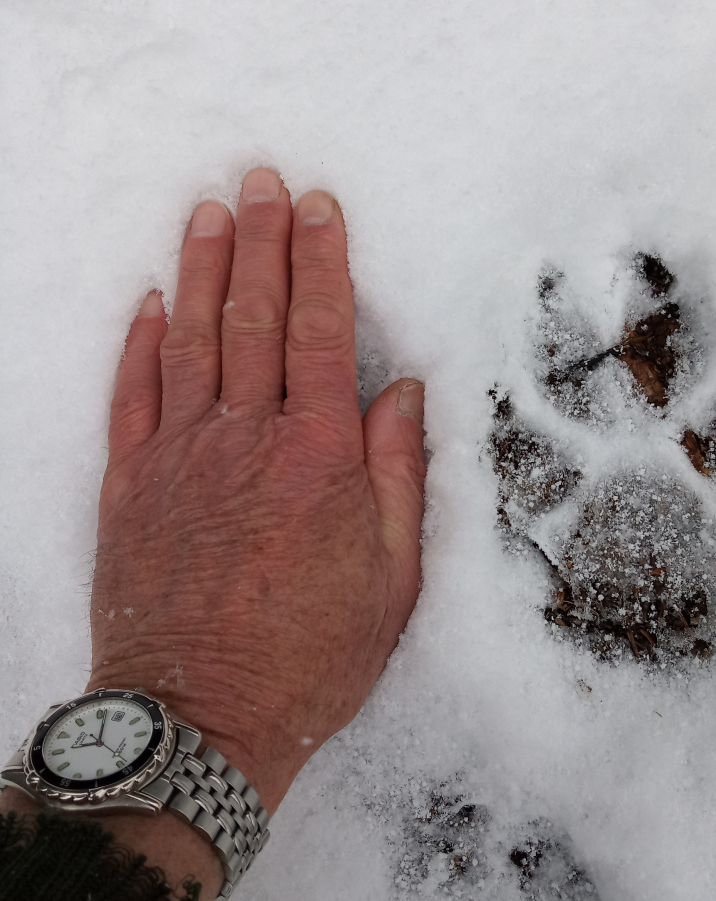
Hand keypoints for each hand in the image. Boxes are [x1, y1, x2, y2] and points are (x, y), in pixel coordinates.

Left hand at [85, 169, 426, 814]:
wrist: (199, 722)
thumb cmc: (309, 659)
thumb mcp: (392, 578)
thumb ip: (398, 474)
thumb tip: (402, 391)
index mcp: (317, 458)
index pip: (318, 331)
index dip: (320, 261)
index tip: (318, 206)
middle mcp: (246, 440)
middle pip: (252, 318)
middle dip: (260, 241)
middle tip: (260, 179)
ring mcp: (179, 459)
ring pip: (189, 341)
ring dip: (199, 270)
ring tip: (207, 210)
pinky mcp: (129, 487)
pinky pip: (132, 396)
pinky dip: (139, 343)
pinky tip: (148, 301)